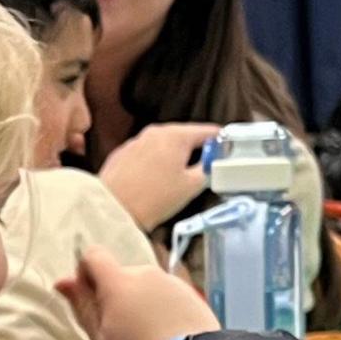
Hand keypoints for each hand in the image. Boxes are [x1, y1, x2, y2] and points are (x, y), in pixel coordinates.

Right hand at [56, 246, 223, 339]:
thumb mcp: (100, 337)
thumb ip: (82, 305)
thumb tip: (62, 282)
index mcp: (118, 281)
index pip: (93, 255)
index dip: (87, 274)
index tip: (92, 300)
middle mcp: (145, 273)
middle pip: (121, 275)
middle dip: (117, 295)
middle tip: (122, 330)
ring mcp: (171, 281)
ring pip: (145, 285)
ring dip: (141, 302)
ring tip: (148, 336)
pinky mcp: (190, 293)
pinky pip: (167, 294)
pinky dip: (162, 308)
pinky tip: (167, 334)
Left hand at [99, 121, 220, 227]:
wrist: (113, 208)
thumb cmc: (152, 199)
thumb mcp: (191, 186)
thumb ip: (208, 169)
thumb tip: (213, 164)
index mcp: (175, 136)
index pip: (207, 131)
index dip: (221, 141)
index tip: (227, 149)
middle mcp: (155, 132)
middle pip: (185, 136)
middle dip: (197, 150)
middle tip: (206, 168)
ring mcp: (136, 141)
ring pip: (164, 145)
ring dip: (175, 158)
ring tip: (178, 180)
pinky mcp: (123, 154)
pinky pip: (147, 154)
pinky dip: (156, 163)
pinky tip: (157, 182)